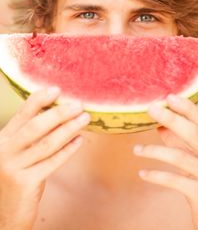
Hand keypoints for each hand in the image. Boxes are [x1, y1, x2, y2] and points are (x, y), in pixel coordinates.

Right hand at [0, 87, 89, 229]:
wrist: (5, 212)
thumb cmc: (18, 176)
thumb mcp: (18, 152)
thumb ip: (31, 135)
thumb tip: (59, 112)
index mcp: (4, 138)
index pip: (23, 113)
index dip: (40, 99)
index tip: (57, 89)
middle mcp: (5, 150)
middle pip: (36, 126)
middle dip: (60, 113)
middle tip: (79, 105)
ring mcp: (13, 167)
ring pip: (47, 143)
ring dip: (69, 129)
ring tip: (85, 119)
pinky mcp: (25, 183)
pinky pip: (52, 162)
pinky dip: (68, 150)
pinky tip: (80, 140)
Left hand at [134, 95, 197, 229]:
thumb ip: (183, 144)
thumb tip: (161, 124)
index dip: (187, 108)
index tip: (170, 97)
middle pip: (194, 134)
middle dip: (171, 118)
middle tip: (151, 109)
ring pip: (180, 156)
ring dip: (154, 150)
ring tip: (137, 150)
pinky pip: (174, 180)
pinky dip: (156, 175)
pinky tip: (142, 173)